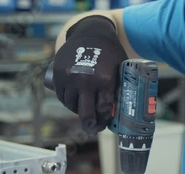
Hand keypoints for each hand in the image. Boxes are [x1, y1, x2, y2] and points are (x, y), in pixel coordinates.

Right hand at [53, 15, 127, 134]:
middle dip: (90, 125)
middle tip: (93, 129)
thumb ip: (120, 89)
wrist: (91, 33)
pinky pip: (62, 96)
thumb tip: (126, 112)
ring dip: (78, 112)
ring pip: (71, 106)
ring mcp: (69, 78)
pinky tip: (75, 104)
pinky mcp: (58, 75)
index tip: (103, 126)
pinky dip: (68, 102)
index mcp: (104, 80)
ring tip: (85, 112)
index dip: (103, 121)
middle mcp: (85, 80)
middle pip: (86, 114)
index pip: (103, 110)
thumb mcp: (121, 70)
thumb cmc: (110, 54)